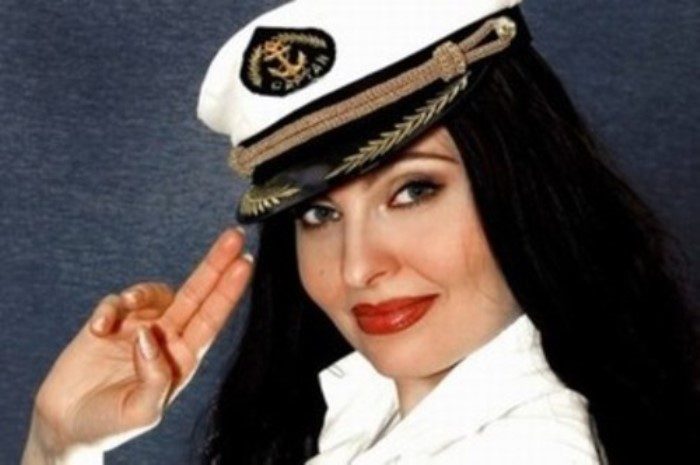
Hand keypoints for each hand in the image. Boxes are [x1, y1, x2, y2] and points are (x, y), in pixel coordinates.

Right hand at [28, 227, 252, 455]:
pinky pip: (115, 303)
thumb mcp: (142, 413)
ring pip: (154, 293)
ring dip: (143, 293)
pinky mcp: (109, 323)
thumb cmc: (112, 424)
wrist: (69, 426)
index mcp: (182, 357)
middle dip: (215, 264)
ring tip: (127, 308)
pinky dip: (109, 309)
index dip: (229, 290)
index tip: (246, 262)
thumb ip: (155, 378)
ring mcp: (138, 327)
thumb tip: (149, 335)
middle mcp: (166, 338)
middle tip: (233, 236)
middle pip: (196, 294)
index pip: (213, 318)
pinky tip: (100, 328)